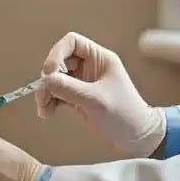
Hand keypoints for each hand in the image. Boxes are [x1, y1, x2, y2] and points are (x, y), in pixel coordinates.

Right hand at [35, 32, 164, 157]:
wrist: (136, 138)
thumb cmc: (124, 115)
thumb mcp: (95, 100)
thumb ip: (69, 88)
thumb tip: (46, 80)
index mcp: (100, 59)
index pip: (72, 42)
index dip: (57, 54)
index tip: (49, 73)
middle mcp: (90, 67)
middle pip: (59, 61)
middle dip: (49, 78)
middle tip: (43, 95)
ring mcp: (83, 82)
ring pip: (55, 79)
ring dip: (46, 92)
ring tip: (44, 109)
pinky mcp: (78, 97)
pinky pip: (57, 93)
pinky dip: (50, 101)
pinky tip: (47, 113)